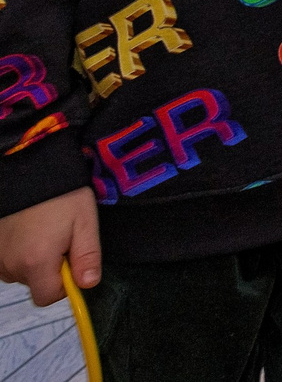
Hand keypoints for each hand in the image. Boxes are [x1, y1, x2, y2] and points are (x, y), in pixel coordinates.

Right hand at [0, 188, 97, 305]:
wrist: (29, 167)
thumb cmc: (62, 195)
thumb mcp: (85, 223)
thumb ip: (87, 257)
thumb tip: (88, 284)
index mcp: (35, 262)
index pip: (47, 297)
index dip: (64, 285)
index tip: (72, 260)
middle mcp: (10, 264)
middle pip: (33, 283)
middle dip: (50, 269)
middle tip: (60, 238)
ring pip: (20, 272)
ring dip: (33, 259)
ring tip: (44, 229)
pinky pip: (7, 260)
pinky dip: (19, 251)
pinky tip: (28, 229)